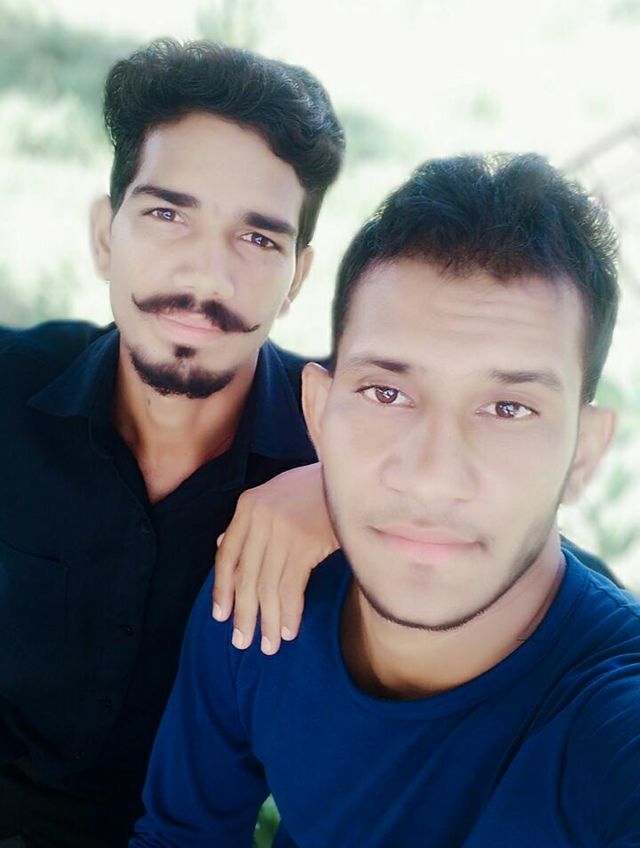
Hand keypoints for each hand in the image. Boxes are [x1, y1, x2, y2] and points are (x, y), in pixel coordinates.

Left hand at [211, 462, 337, 654]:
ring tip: (269, 645)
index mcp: (247, 505)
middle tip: (242, 642)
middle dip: (244, 614)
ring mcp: (281, 529)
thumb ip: (249, 522)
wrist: (353, 475)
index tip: (221, 617)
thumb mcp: (275, 497)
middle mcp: (259, 516)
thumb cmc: (316, 489)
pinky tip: (290, 630)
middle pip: (245, 576)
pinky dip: (290, 612)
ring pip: (267, 586)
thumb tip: (221, 545)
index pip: (226, 555)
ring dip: (269, 621)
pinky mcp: (304, 541)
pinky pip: (290, 586)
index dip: (222, 589)